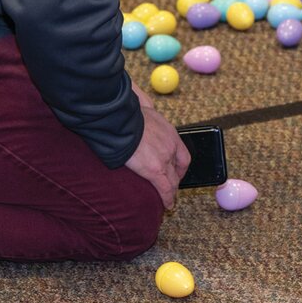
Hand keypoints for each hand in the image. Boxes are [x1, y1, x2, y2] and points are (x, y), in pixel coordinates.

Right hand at [124, 85, 190, 210]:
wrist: (120, 121)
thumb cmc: (125, 113)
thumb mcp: (141, 107)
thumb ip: (144, 108)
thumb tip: (139, 96)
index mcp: (168, 131)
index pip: (181, 152)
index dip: (180, 164)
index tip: (176, 170)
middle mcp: (170, 146)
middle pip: (178, 167)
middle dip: (176, 177)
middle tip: (172, 185)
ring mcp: (164, 159)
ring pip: (172, 180)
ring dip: (171, 190)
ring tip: (168, 199)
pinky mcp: (154, 170)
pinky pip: (164, 189)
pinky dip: (167, 199)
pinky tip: (167, 205)